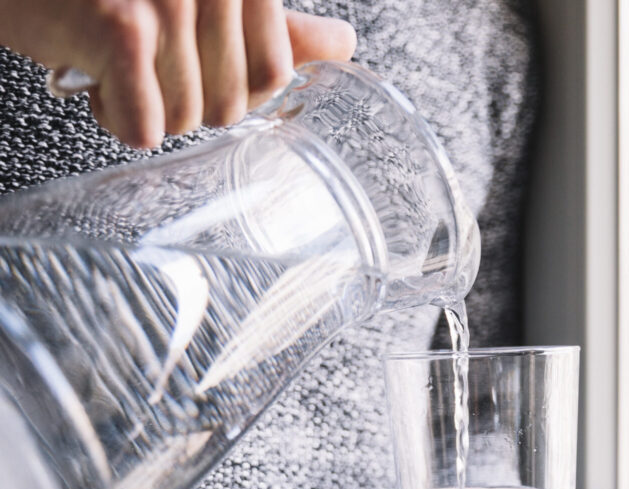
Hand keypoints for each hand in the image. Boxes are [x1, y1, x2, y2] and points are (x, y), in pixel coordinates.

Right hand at [0, 1, 355, 146]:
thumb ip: (274, 25)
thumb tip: (341, 46)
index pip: (273, 76)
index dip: (231, 92)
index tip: (192, 69)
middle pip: (227, 106)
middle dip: (181, 101)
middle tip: (143, 64)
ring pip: (183, 120)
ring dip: (142, 109)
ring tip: (113, 66)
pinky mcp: (122, 26)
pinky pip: (144, 127)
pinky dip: (114, 120)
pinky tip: (93, 80)